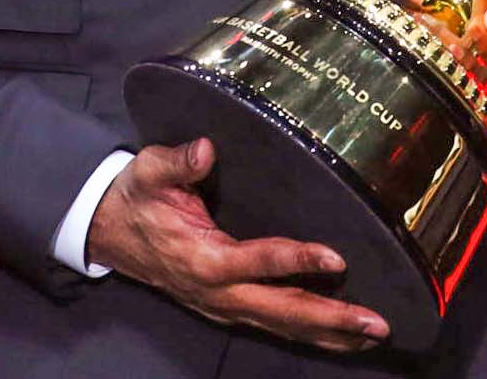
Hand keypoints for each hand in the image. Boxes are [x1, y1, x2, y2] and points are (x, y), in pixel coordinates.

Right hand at [86, 139, 389, 353]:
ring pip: (283, 325)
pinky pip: (275, 325)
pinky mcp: (230, 306)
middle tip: (376, 322)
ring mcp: (224, 305)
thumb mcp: (149, 171)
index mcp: (202, 258)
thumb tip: (207, 149)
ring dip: (329, 333)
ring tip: (373, 334)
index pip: (257, 261)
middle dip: (331, 318)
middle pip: (281, 310)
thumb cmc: (137, 197)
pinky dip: (311, 334)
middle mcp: (218, 292)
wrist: (110, 231)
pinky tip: (342, 337)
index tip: (337, 258)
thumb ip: (178, 161)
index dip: (297, 261)